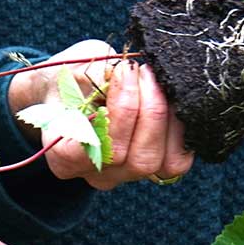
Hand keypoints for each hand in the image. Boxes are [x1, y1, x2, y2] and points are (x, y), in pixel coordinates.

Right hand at [9, 40, 193, 189]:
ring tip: (157, 82)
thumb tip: (127, 74)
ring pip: (157, 162)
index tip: (121, 72)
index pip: (88, 150)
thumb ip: (94, 76)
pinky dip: (180, 129)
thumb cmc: (73, 79)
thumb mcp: (74, 69)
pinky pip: (177, 160)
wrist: (80, 87)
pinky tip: (172, 100)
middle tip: (145, 72)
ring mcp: (127, 175)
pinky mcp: (155, 170)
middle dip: (146, 110)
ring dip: (165, 117)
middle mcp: (96, 174)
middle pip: (130, 158)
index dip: (115, 112)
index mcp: (63, 156)